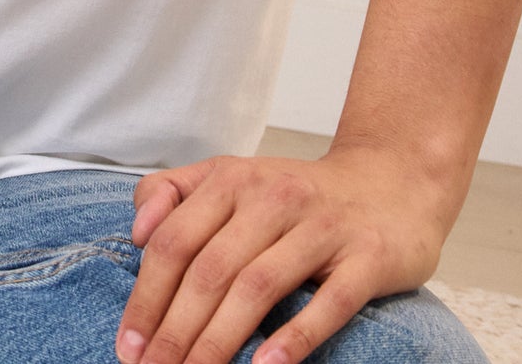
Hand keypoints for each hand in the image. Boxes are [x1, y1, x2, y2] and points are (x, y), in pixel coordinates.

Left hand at [114, 143, 453, 363]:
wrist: (393, 180)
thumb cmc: (297, 194)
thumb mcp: (233, 176)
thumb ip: (175, 193)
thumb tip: (137, 233)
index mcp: (233, 179)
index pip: (176, 240)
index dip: (147, 294)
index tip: (128, 344)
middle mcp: (274, 197)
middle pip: (211, 268)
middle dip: (175, 329)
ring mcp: (323, 227)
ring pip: (258, 286)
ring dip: (219, 340)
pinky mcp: (368, 258)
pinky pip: (329, 302)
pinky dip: (295, 336)